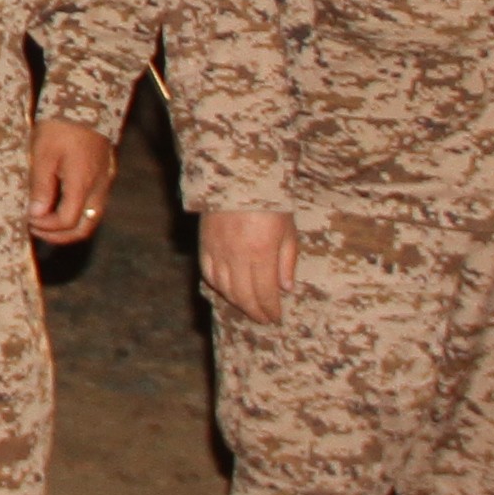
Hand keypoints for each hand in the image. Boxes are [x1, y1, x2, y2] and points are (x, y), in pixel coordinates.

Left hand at [23, 116, 114, 244]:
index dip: (47, 227)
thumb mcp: (43, 154)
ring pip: (91, 217)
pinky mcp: (105, 173)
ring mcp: (104, 181)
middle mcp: (98, 186)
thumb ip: (41, 186)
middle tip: (37, 229)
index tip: (28, 219)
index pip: (67, 221)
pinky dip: (76, 210)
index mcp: (83, 183)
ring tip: (44, 218)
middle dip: (60, 235)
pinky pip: (93, 203)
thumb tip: (36, 214)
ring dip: (68, 224)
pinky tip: (58, 201)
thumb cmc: (61, 124)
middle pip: (85, 227)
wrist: (86, 98)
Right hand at [200, 205, 297, 325]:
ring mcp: (218, 251)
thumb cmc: (270, 201)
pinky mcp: (205, 244)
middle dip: (255, 311)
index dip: (270, 309)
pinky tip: (227, 290)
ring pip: (225, 288)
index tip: (276, 318)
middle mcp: (237, 256)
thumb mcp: (288, 229)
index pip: (265, 293)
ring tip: (248, 307)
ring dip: (237, 302)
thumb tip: (286, 288)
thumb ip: (287, 260)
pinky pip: (209, 273)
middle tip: (263, 319)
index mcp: (261, 253)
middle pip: (244, 295)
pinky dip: (218, 286)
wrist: (239, 175)